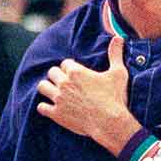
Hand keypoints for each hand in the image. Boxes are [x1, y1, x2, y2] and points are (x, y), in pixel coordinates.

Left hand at [36, 35, 136, 153]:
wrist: (110, 123)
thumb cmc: (115, 98)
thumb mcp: (118, 73)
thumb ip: (115, 54)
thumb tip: (118, 38)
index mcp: (76, 72)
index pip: (65, 63)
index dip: (71, 68)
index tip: (77, 75)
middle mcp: (64, 83)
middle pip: (52, 72)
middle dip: (58, 76)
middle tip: (66, 83)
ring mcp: (58, 99)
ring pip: (42, 87)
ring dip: (48, 88)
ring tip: (55, 92)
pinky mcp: (56, 114)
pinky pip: (41, 107)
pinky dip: (45, 107)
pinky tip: (52, 108)